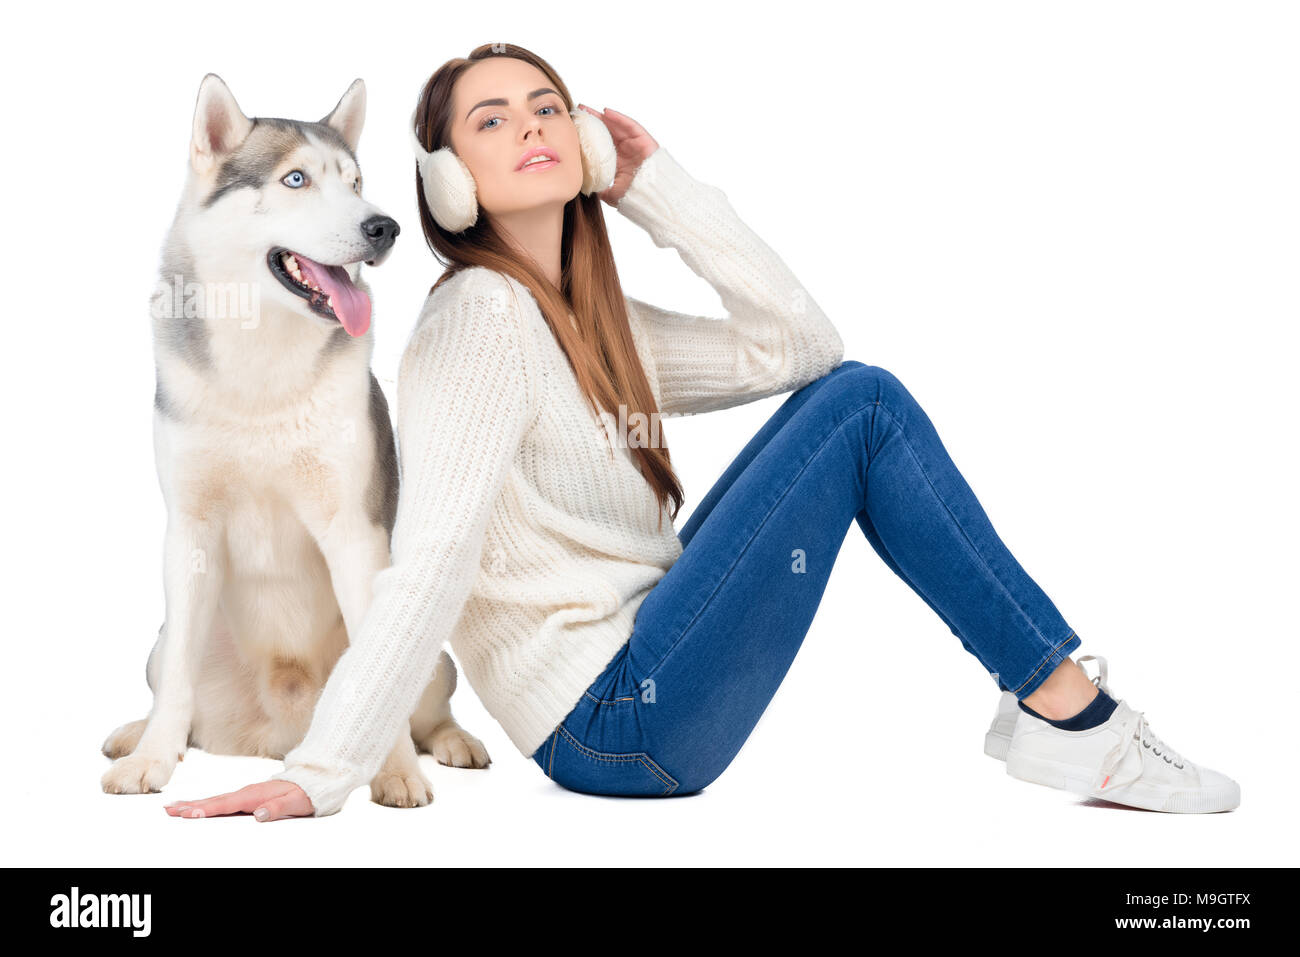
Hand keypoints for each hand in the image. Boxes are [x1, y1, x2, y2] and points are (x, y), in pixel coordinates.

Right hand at [163, 779, 315, 821]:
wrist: (313, 779)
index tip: (189, 813)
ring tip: (173, 807)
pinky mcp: (245, 796)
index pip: (227, 804)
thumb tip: (259, 814)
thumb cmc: (306, 793)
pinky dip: (205, 803)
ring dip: (193, 804)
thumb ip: (278, 808)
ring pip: (214, 800)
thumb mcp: (296, 802)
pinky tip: (196, 806)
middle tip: (169, 810)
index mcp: (255, 795)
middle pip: (214, 800)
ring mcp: (245, 793)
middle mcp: (246, 792)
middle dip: (191, 806)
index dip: (207, 810)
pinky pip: (221, 800)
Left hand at [576, 104, 659, 206]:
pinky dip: (619, 118)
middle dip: (593, 122)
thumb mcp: (613, 194)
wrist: (653, 198)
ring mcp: (636, 145)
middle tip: (578, 112)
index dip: (589, 137)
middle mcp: (626, 151)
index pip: (601, 145)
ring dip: (603, 116)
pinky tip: (606, 112)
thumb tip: (587, 189)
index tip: (574, 130)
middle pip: (607, 132)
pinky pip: (631, 125)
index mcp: (618, 162)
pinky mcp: (644, 140)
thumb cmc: (636, 196)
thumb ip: (601, 190)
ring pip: (617, 126)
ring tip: (587, 109)